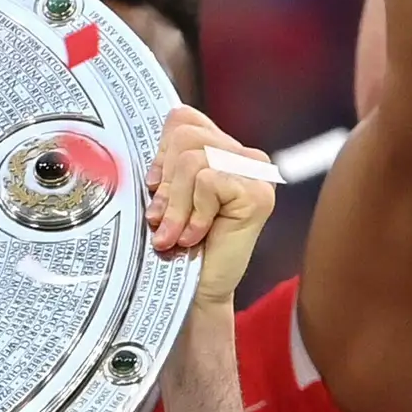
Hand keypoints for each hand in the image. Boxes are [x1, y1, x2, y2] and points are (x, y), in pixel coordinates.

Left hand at [145, 107, 276, 300]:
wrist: (194, 292)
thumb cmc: (178, 248)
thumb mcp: (165, 198)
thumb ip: (166, 168)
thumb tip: (152, 160)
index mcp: (219, 149)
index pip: (183, 119)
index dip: (162, 154)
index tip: (156, 190)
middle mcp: (242, 155)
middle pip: (186, 136)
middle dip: (167, 184)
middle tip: (162, 220)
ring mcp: (255, 171)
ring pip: (194, 160)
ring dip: (177, 206)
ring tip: (177, 234)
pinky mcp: (258, 193)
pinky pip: (209, 181)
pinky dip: (195, 214)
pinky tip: (197, 236)